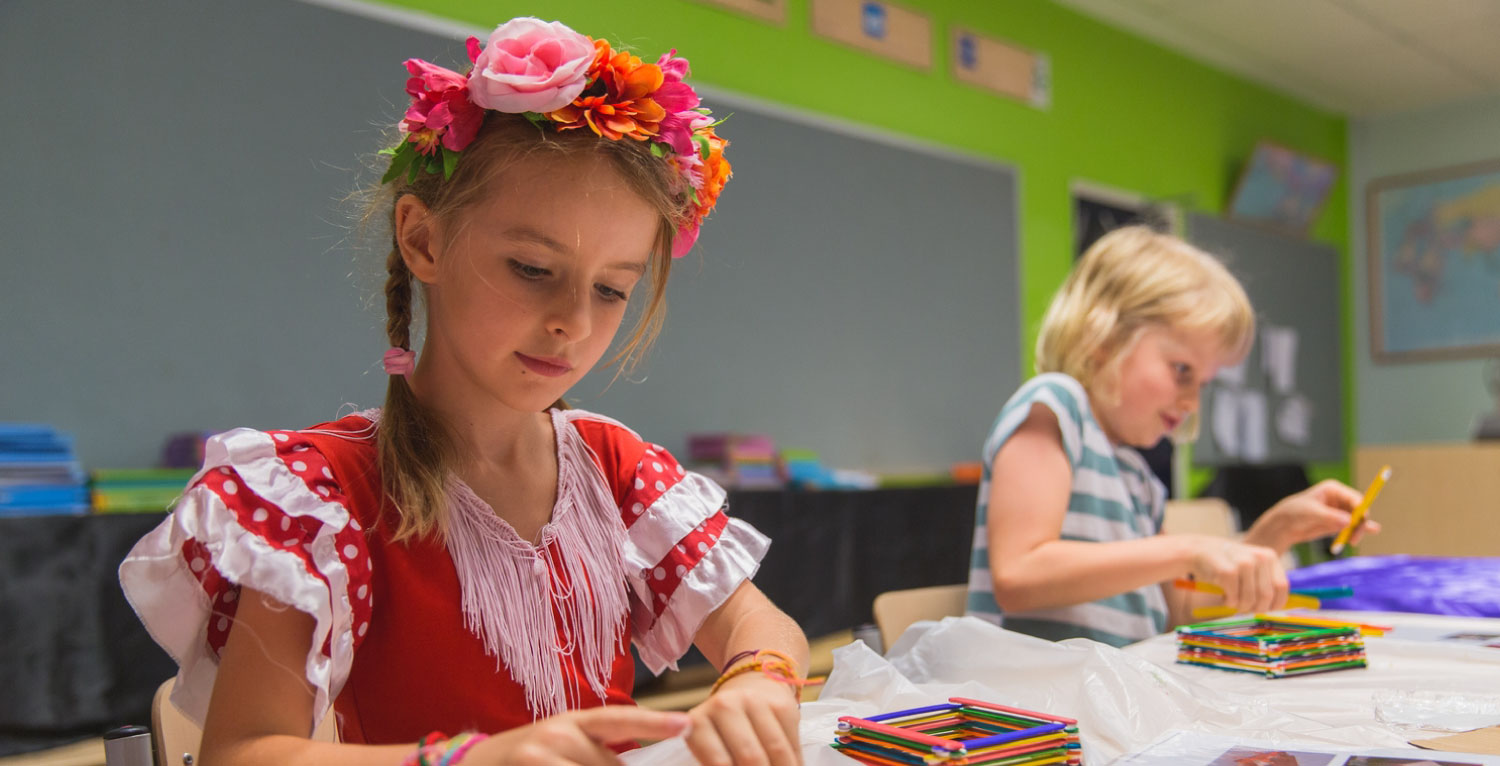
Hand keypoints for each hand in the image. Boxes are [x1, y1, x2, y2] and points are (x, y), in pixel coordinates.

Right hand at [465, 706, 690, 765]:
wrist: (474, 765)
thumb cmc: (529, 759)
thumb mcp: (564, 747)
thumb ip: (597, 755)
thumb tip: (631, 765)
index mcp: (576, 722)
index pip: (621, 720)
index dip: (654, 722)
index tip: (686, 723)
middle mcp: (561, 733)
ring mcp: (542, 752)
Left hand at [685, 671, 801, 765]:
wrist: (749, 686)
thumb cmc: (724, 727)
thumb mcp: (710, 744)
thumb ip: (717, 762)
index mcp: (699, 722)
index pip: (719, 763)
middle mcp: (725, 706)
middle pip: (750, 758)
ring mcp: (756, 702)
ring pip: (776, 752)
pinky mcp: (782, 704)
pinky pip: (793, 743)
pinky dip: (795, 765)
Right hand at [1187, 536, 1287, 613]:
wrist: (1198, 551)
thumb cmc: (1227, 563)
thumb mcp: (1252, 566)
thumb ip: (1265, 581)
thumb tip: (1274, 606)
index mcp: (1269, 556)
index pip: (1281, 587)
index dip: (1274, 603)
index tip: (1263, 609)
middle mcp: (1259, 557)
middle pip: (1266, 596)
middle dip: (1254, 608)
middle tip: (1243, 607)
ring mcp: (1243, 563)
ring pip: (1250, 599)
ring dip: (1239, 606)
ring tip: (1232, 600)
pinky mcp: (1227, 571)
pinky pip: (1233, 598)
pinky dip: (1228, 602)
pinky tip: (1223, 596)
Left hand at [1243, 480, 1383, 552]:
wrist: (1284, 526)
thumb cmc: (1295, 513)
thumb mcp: (1312, 513)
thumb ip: (1330, 517)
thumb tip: (1349, 521)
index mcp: (1333, 490)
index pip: (1355, 498)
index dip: (1361, 510)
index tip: (1360, 521)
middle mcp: (1339, 499)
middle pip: (1359, 510)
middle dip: (1360, 523)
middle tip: (1354, 538)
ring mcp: (1340, 512)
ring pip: (1357, 521)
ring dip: (1357, 531)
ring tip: (1352, 541)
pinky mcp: (1338, 523)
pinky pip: (1352, 527)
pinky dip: (1359, 530)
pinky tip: (1373, 530)